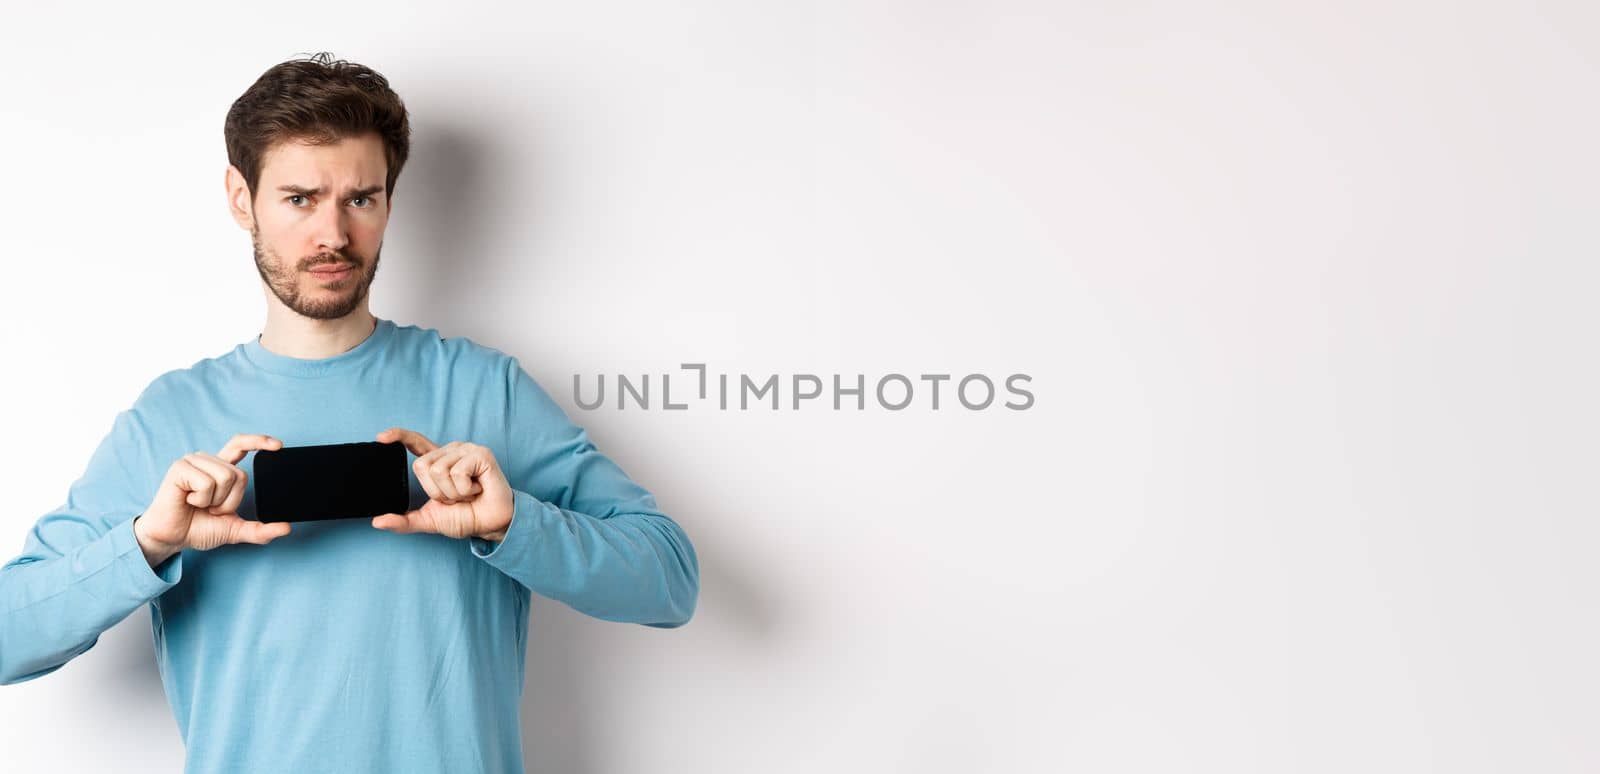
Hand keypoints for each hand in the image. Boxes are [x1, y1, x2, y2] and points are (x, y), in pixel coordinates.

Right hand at [133, 433, 291, 567]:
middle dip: (230, 501)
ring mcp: (193, 462)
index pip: (241, 445)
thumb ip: (260, 530)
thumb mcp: (234, 529)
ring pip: (226, 477)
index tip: (279, 445)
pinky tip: (188, 500)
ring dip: (215, 501)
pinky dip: (201, 499)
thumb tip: (286, 528)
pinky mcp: (180, 468)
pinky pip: (207, 483)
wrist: (171, 538)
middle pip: (240, 474)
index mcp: (220, 469)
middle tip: (211, 509)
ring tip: (198, 504)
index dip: (259, 441)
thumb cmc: (198, 529)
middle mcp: (208, 461)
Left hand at [371, 427, 514, 541]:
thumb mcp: (429, 519)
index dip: (398, 436)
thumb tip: (377, 522)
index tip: (381, 437)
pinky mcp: (481, 454)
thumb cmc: (465, 517)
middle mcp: (450, 451)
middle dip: (436, 491)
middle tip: (455, 497)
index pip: (415, 442)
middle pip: (421, 466)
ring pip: (439, 470)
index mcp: (438, 461)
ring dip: (452, 493)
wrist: (489, 525)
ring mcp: (466, 450)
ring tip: (468, 494)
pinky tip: (477, 489)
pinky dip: (465, 489)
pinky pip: (458, 472)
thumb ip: (403, 521)